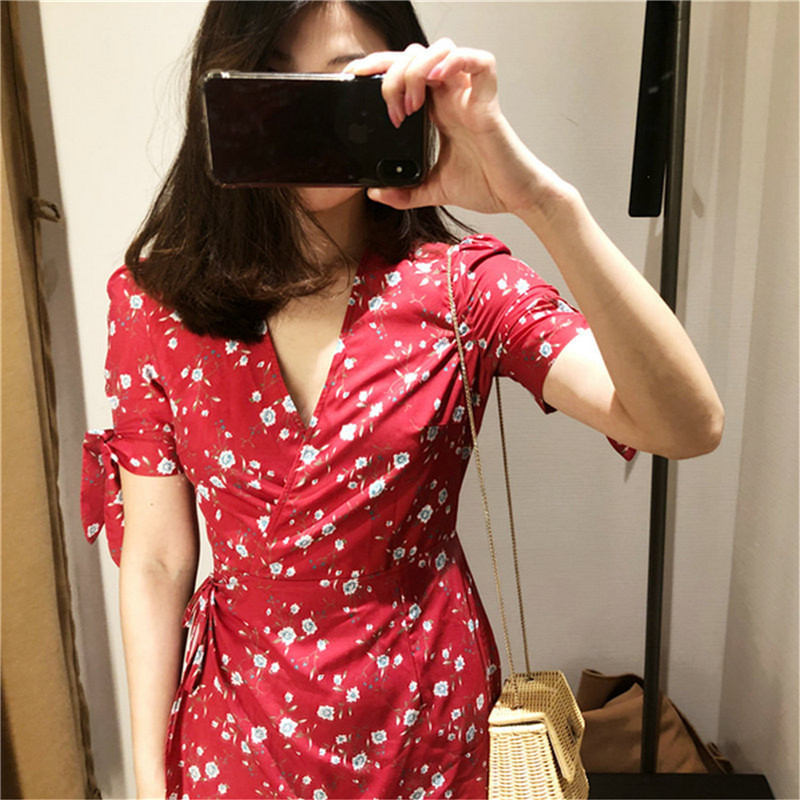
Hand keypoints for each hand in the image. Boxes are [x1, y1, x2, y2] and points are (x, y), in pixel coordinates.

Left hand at [344, 39, 570, 215]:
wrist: (514, 198)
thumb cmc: (485, 184)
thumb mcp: (433, 189)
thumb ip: (404, 192)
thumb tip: (375, 193)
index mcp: (437, 109)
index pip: (404, 70)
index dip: (378, 65)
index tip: (354, 77)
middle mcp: (452, 96)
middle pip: (416, 54)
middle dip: (392, 71)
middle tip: (389, 107)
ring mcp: (470, 95)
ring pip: (442, 50)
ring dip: (418, 68)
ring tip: (411, 104)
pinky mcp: (489, 102)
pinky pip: (480, 61)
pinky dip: (457, 60)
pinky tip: (439, 78)